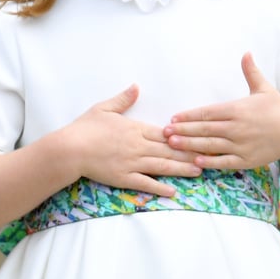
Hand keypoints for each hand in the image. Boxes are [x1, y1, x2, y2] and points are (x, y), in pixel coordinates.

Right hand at [66, 85, 202, 194]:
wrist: (69, 149)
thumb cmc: (85, 127)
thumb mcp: (104, 108)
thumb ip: (123, 99)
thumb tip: (136, 87)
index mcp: (136, 129)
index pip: (165, 133)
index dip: (184, 136)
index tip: (199, 136)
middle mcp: (138, 146)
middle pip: (169, 150)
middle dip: (191, 153)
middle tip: (210, 155)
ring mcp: (133, 163)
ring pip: (162, 166)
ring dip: (182, 169)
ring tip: (199, 171)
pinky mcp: (124, 178)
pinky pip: (146, 183)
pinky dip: (160, 187)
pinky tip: (173, 191)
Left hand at [164, 53, 279, 169]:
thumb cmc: (279, 110)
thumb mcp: (264, 89)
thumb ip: (251, 72)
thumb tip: (246, 52)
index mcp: (238, 109)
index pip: (207, 112)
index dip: (189, 115)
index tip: (174, 117)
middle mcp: (237, 127)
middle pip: (204, 129)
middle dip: (183, 130)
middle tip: (164, 132)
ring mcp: (241, 145)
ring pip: (210, 145)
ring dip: (190, 145)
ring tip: (172, 144)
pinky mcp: (246, 159)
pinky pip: (224, 161)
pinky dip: (209, 162)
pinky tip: (195, 161)